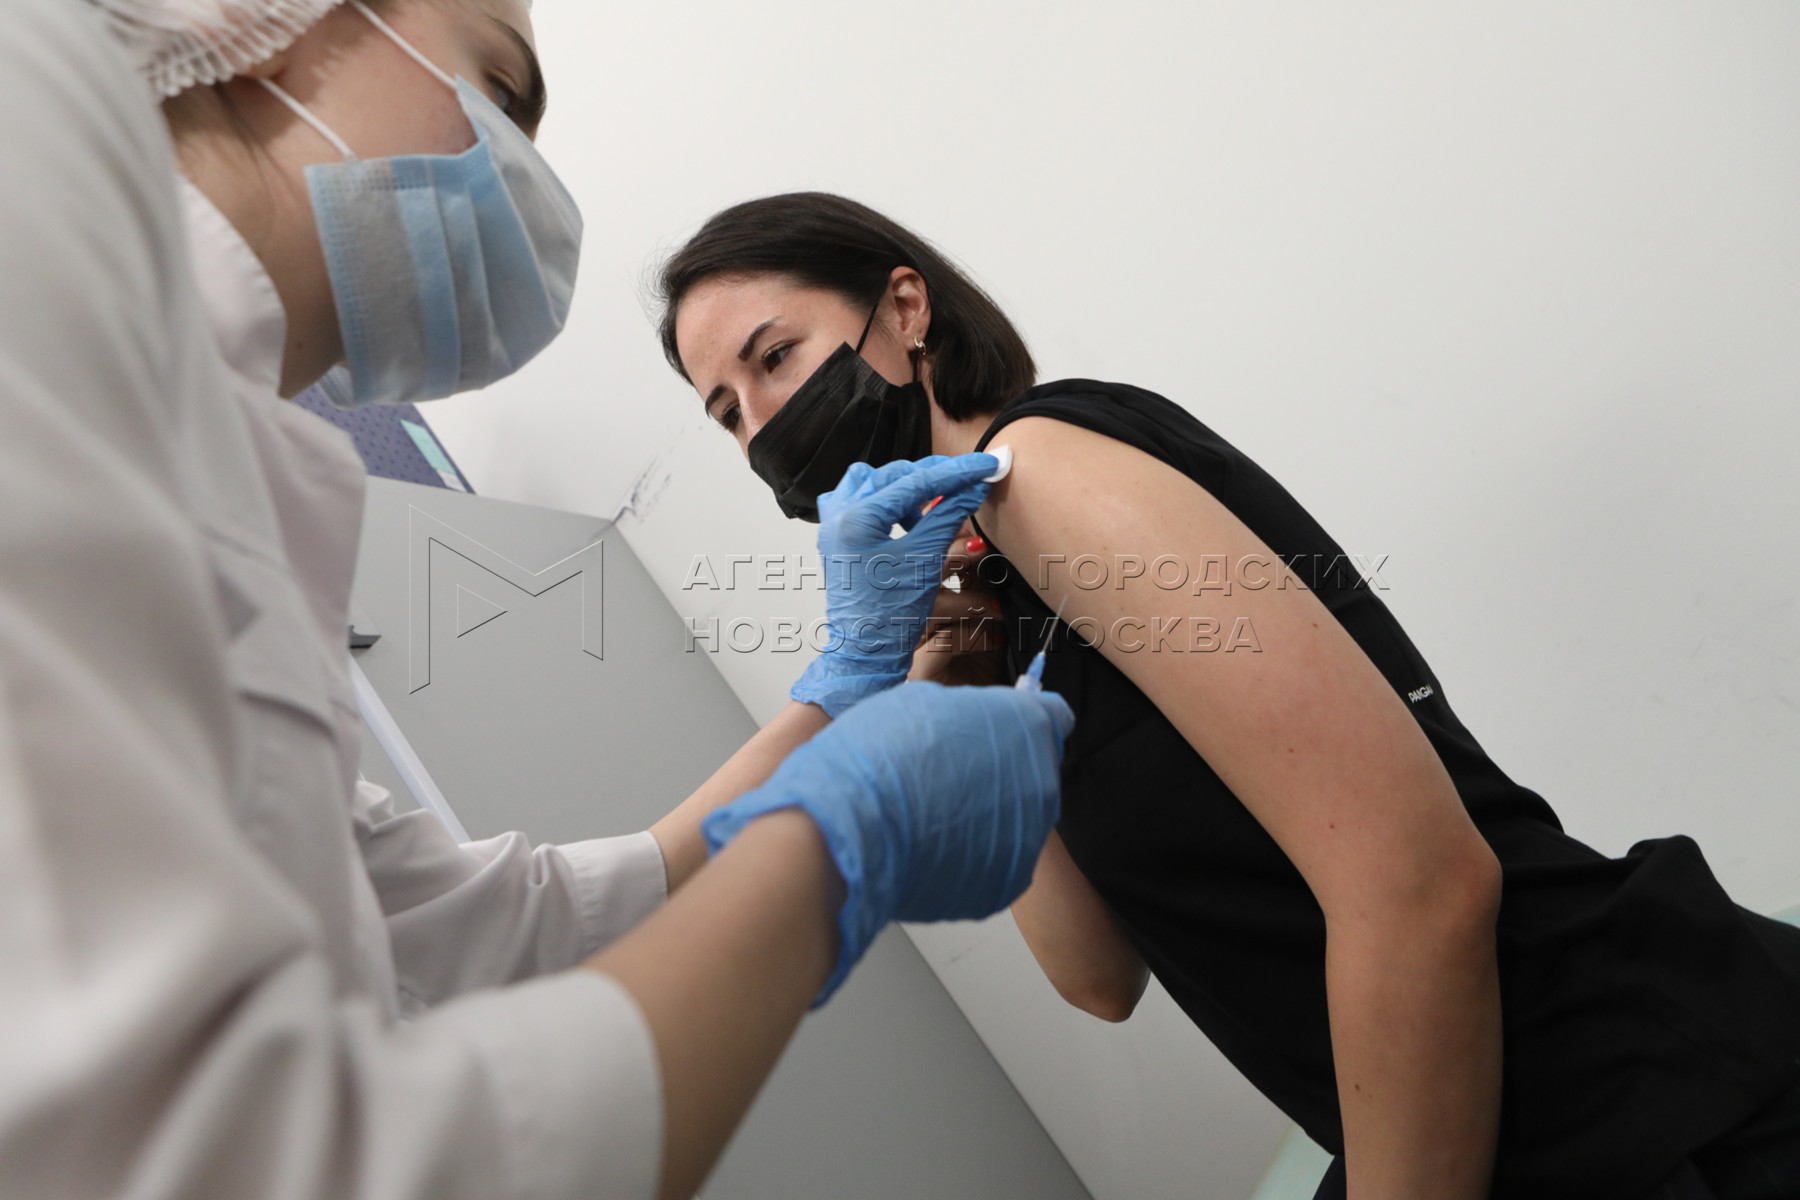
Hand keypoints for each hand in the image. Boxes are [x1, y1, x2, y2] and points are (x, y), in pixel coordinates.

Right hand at [703, 681, 1075, 1003]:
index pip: (1053, 717)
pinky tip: (931, 845)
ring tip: (932, 814)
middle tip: (949, 774)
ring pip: (1015, 820)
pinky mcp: (1004, 884)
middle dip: (1001, 770)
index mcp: (1028, 729)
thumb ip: (967, 714)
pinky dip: (970, 854)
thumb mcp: (923, 703)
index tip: (1005, 729)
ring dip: (985, 815)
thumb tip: (974, 723)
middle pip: (1033, 772)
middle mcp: (1041, 784)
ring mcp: (1026, 840)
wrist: (845, 831)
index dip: (1023, 721)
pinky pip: (995, 861)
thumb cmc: (875, 761)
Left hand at [790, 453, 999, 717]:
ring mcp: (832, 523)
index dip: (956, 472)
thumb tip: (975, 485)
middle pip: (894, 474)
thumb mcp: (926, 558)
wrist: (865, 651)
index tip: (986, 465)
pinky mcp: (835, 535)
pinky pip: (857, 498)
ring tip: (929, 508)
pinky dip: (883, 499)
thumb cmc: (890, 615)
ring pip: (872, 481)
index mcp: (857, 518)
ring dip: (904, 487)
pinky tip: (903, 516)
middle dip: (933, 477)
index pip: (916, 481)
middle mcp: (839, 514)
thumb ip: (949, 514)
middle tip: (968, 481)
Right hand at [909, 523, 1009, 685]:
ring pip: (930, 606)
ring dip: (969, 601)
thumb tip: (987, 545)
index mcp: (915, 599)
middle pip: (919, 575)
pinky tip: (996, 639)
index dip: (944, 539)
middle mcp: (905, 618)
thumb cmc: (975, 668)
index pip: (923, 559)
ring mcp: (907, 643)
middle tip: (980, 547)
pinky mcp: (918, 668)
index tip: (968, 524)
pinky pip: (945, 641)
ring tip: (995, 609)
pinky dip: (975, 635)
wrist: (971, 718)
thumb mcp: (980, 617)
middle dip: (951, 555)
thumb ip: (977, 584)